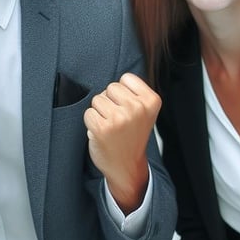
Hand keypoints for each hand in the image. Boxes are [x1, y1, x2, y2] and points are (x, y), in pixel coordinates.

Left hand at [84, 72, 159, 212]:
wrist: (127, 167)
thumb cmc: (132, 135)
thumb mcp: (144, 111)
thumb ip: (134, 92)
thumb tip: (116, 72)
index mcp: (151, 101)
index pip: (126, 78)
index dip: (123, 93)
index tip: (129, 109)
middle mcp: (137, 108)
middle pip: (110, 87)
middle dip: (111, 101)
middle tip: (120, 121)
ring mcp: (119, 118)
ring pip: (97, 99)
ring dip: (100, 112)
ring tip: (112, 127)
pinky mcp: (102, 128)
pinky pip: (88, 113)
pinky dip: (92, 122)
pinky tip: (103, 133)